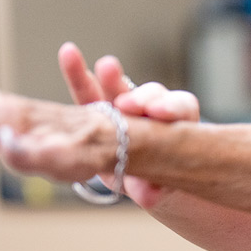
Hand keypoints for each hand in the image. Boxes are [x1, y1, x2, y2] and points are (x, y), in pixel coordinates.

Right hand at [57, 42, 200, 205]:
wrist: (143, 181)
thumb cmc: (161, 181)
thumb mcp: (161, 189)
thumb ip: (155, 189)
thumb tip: (148, 195)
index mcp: (178, 127)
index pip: (181, 108)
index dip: (171, 107)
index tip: (158, 112)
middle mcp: (152, 114)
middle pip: (150, 95)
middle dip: (138, 93)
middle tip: (125, 99)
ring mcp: (125, 110)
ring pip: (117, 88)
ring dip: (107, 76)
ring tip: (98, 63)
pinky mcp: (99, 113)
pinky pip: (88, 92)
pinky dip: (80, 75)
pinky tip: (68, 55)